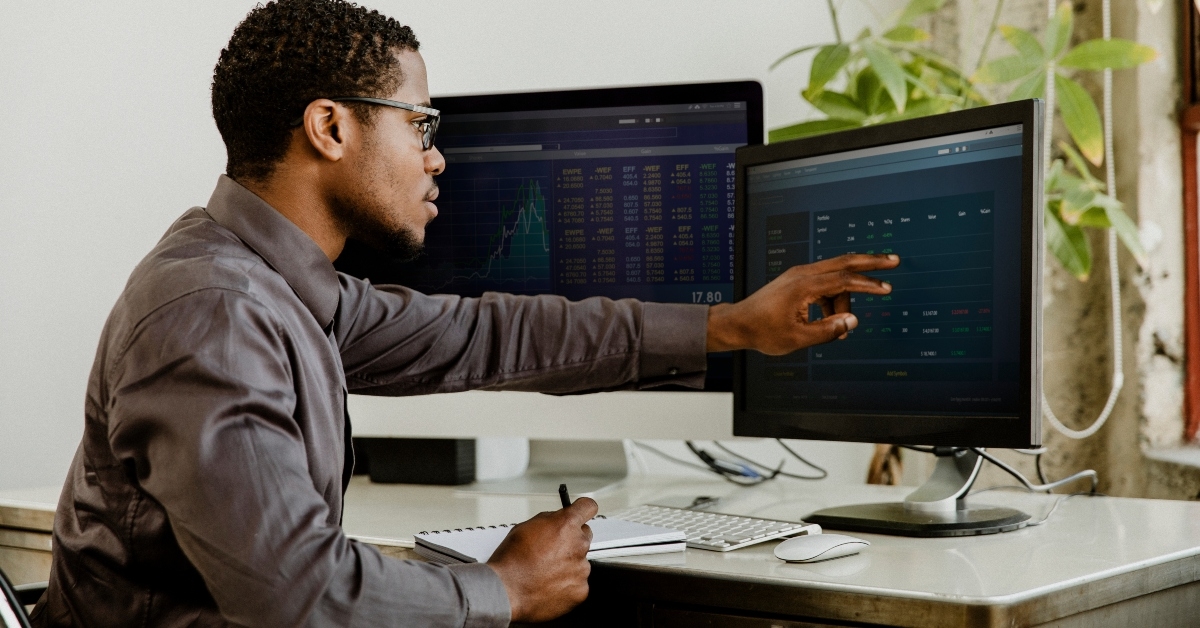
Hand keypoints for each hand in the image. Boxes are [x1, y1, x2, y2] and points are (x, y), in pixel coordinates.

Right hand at [487, 497, 597, 622]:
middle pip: (585, 535)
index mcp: (566, 525)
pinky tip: (549, 584)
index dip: (583, 509)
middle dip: (572, 540)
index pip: (588, 507)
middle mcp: (578, 545)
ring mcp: (582, 569)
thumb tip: (557, 520)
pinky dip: (567, 583)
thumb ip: (549, 520)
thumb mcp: (525, 527)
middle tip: (553, 549)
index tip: (581, 513)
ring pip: (580, 561)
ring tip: (546, 571)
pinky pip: (578, 582)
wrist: (506, 592)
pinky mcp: (581, 589)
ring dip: (568, 564)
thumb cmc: (511, 561)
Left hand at [706, 253, 899, 354]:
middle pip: (843, 262)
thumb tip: (852, 322)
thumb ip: (827, 331)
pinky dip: (833, 299)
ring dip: (845, 299)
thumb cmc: (763, 331)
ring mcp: (799, 276)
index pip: (843, 280)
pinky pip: (824, 285)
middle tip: (894, 261)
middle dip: (870, 262)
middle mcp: (802, 274)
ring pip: (835, 279)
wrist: (738, 323)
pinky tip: (831, 319)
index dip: (867, 284)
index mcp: (802, 286)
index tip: (886, 288)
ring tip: (842, 326)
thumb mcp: (797, 338)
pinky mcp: (797, 282)